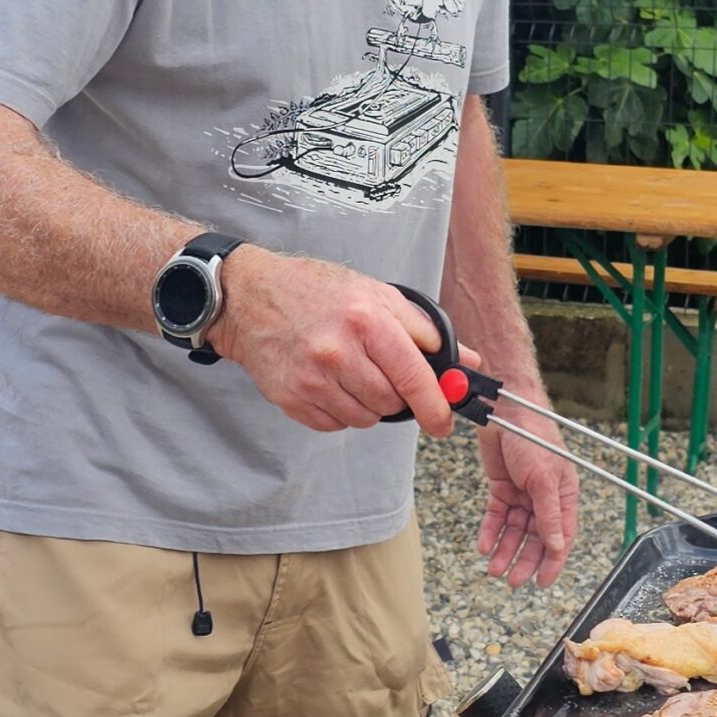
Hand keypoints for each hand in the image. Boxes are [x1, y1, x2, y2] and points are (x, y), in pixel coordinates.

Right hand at [211, 251, 465, 436]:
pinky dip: (341, 411)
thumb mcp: (376, 295)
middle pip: (391, 403)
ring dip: (369, 405)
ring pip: (365, 418)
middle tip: (386, 377)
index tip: (444, 421)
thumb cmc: (316, 292)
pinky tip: (330, 383)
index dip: (435, 405)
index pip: (413, 376)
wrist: (250, 298)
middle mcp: (337, 351)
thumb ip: (424, 330)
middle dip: (398, 397)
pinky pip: (336, 424)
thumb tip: (465, 363)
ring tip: (352, 373)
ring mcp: (312, 378)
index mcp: (365, 319)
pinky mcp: (292, 399)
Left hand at [475, 385, 577, 586]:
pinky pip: (497, 516)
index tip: (542, 583)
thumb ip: (549, 513)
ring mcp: (522, 493)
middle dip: (524, 560)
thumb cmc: (533, 437)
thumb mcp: (544, 478)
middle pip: (536, 538)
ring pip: (515, 531)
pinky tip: (484, 546)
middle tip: (512, 580)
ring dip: (505, 550)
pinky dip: (490, 531)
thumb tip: (556, 546)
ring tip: (494, 569)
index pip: (561, 536)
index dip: (552, 561)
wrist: (504, 411)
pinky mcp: (501, 488)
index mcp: (563, 495)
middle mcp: (544, 497)